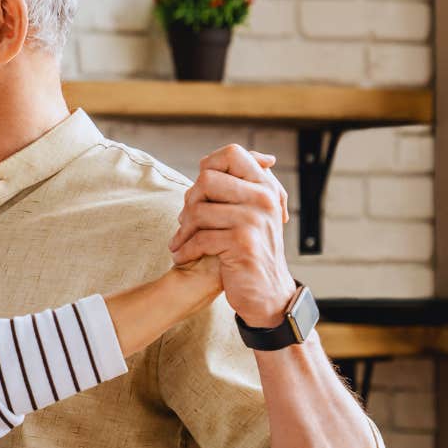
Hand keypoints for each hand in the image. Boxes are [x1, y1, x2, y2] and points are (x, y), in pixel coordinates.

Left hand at [168, 145, 296, 327]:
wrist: (266, 294)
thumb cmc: (251, 250)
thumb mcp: (255, 214)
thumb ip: (248, 185)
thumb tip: (247, 156)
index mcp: (265, 187)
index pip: (232, 153)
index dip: (208, 165)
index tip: (199, 190)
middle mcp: (263, 199)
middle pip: (207, 179)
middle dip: (189, 201)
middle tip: (186, 221)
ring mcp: (254, 220)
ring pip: (198, 209)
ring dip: (183, 229)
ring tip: (180, 241)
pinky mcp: (242, 243)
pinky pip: (200, 238)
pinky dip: (185, 250)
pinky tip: (181, 257)